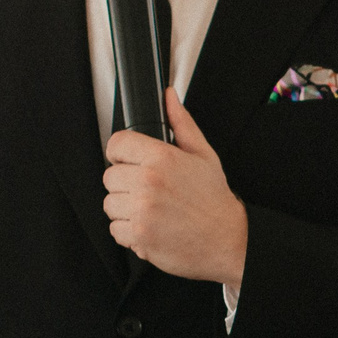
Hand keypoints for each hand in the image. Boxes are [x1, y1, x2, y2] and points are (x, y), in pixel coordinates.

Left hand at [104, 90, 248, 283]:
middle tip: (148, 191)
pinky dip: (129, 232)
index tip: (129, 162)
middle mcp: (148, 183)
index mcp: (161, 158)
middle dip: (125, 184)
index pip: (116, 144)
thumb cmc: (214, 200)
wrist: (227, 241)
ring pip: (110, 204)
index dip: (121, 154)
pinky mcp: (139, 236)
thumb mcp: (203, 155)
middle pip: (109, 176)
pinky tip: (150, 227)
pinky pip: (115, 229)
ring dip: (125, 209)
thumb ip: (181, 123)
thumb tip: (170, 97)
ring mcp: (142, 211)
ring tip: (150, 210)